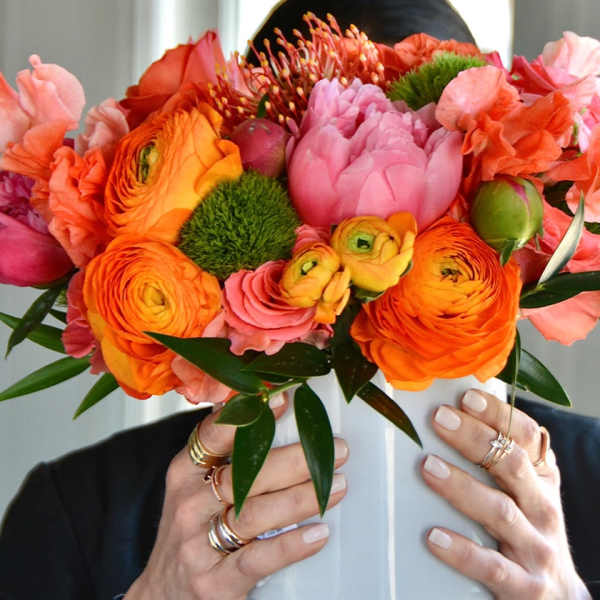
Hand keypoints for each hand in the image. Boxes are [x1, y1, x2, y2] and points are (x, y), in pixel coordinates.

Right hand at [124, 394, 348, 599]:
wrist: (162, 594)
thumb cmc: (190, 528)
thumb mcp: (193, 484)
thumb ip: (221, 449)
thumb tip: (260, 402)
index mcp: (184, 472)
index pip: (214, 436)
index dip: (249, 417)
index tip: (284, 400)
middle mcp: (188, 505)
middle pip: (244, 475)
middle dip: (295, 460)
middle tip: (336, 450)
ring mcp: (198, 544)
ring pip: (256, 513)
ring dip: (302, 497)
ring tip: (337, 486)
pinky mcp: (214, 581)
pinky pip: (258, 559)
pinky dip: (291, 545)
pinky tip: (318, 533)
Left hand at [422, 390, 590, 598]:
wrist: (558, 598)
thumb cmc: (528, 529)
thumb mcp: (526, 491)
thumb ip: (499, 458)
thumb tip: (450, 414)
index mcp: (541, 478)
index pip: (524, 436)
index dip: (497, 414)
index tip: (466, 396)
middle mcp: (542, 507)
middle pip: (510, 465)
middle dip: (474, 438)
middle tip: (440, 418)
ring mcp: (536, 547)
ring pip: (499, 511)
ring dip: (462, 487)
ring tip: (428, 466)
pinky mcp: (524, 586)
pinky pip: (491, 566)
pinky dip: (462, 550)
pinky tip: (433, 536)